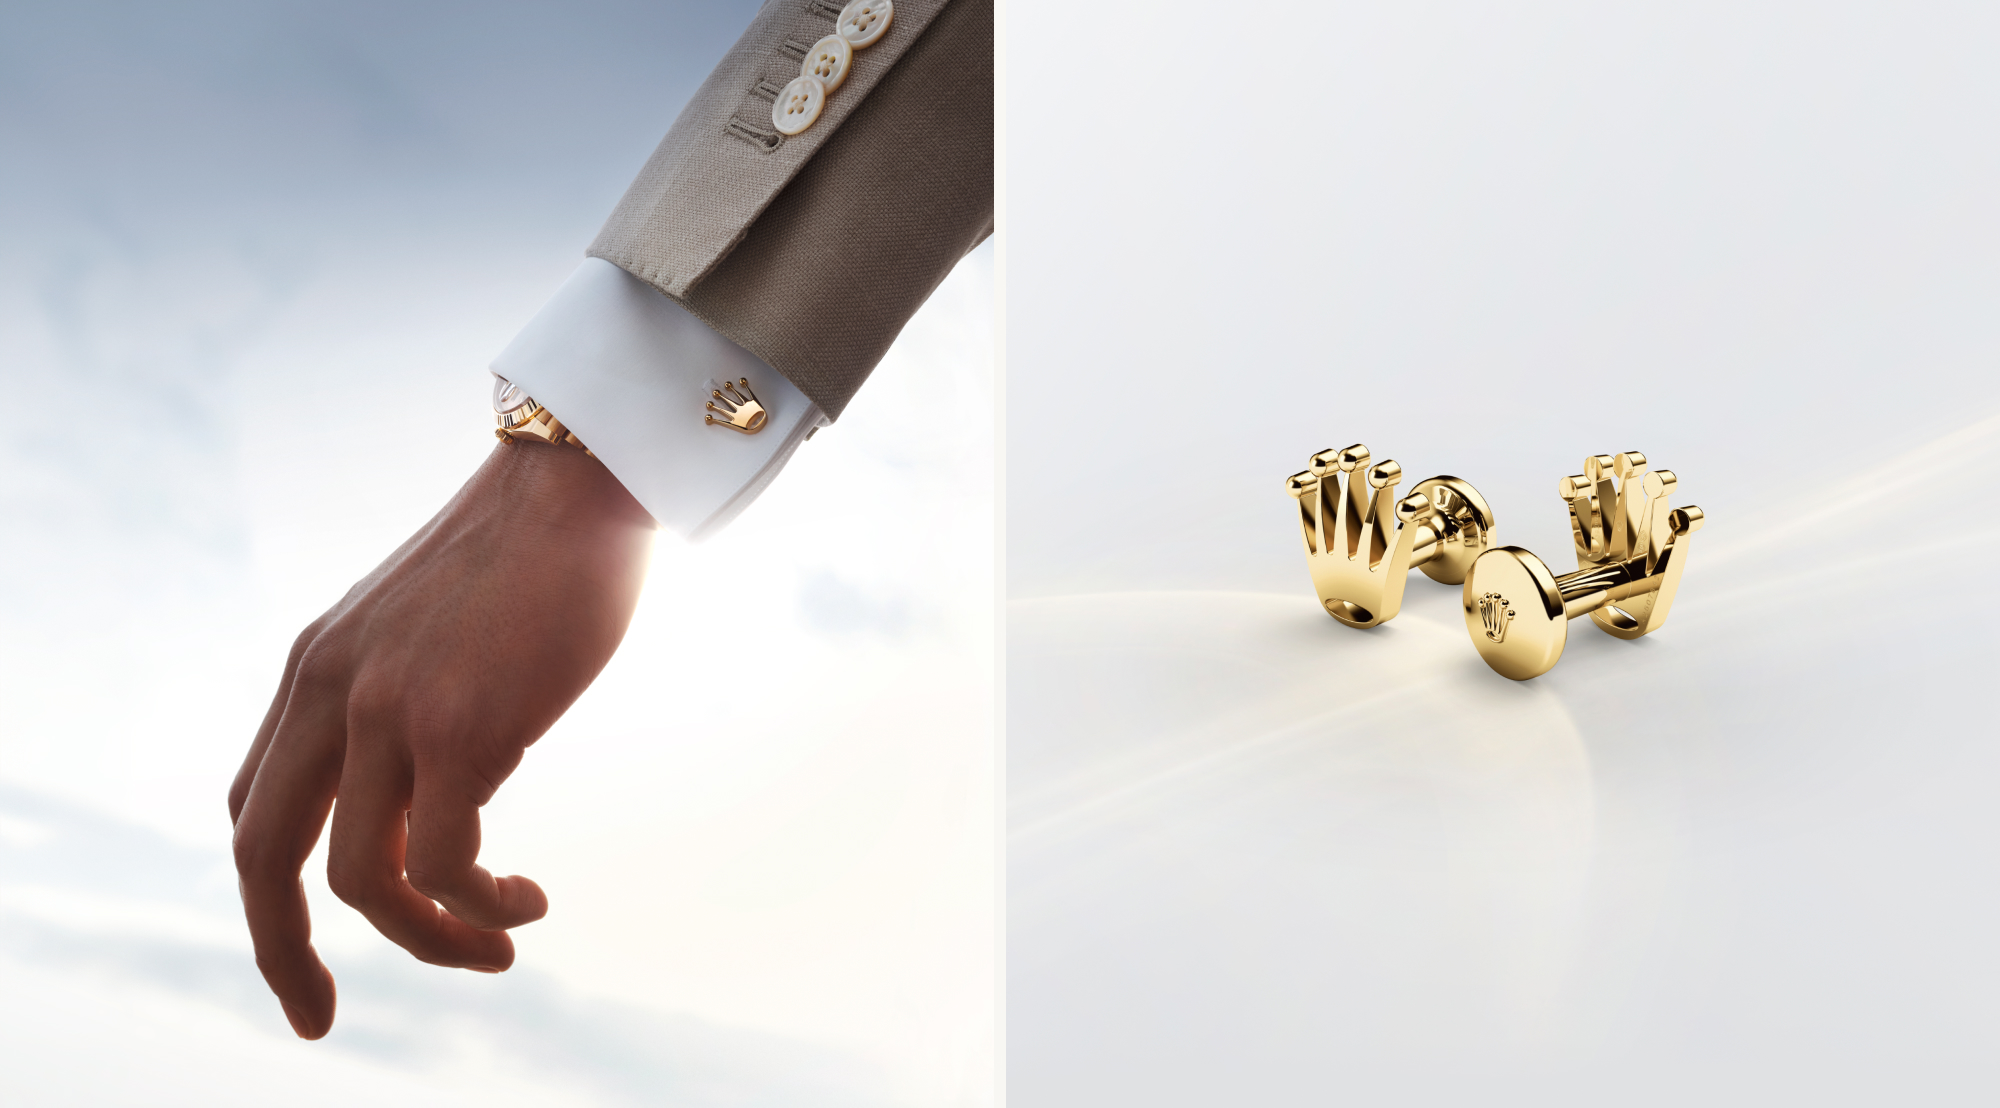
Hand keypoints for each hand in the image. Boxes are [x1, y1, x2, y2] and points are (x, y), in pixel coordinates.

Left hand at [227, 441, 654, 1038]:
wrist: (577, 482)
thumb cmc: (531, 557)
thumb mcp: (433, 635)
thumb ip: (411, 704)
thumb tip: (449, 791)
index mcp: (316, 668)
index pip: (257, 803)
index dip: (273, 888)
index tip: (318, 943)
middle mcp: (329, 692)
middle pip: (262, 856)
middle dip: (281, 953)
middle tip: (317, 1016)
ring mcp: (387, 710)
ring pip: (361, 880)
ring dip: (427, 940)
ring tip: (496, 949)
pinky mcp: (459, 727)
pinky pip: (445, 862)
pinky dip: (480, 904)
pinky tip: (528, 901)